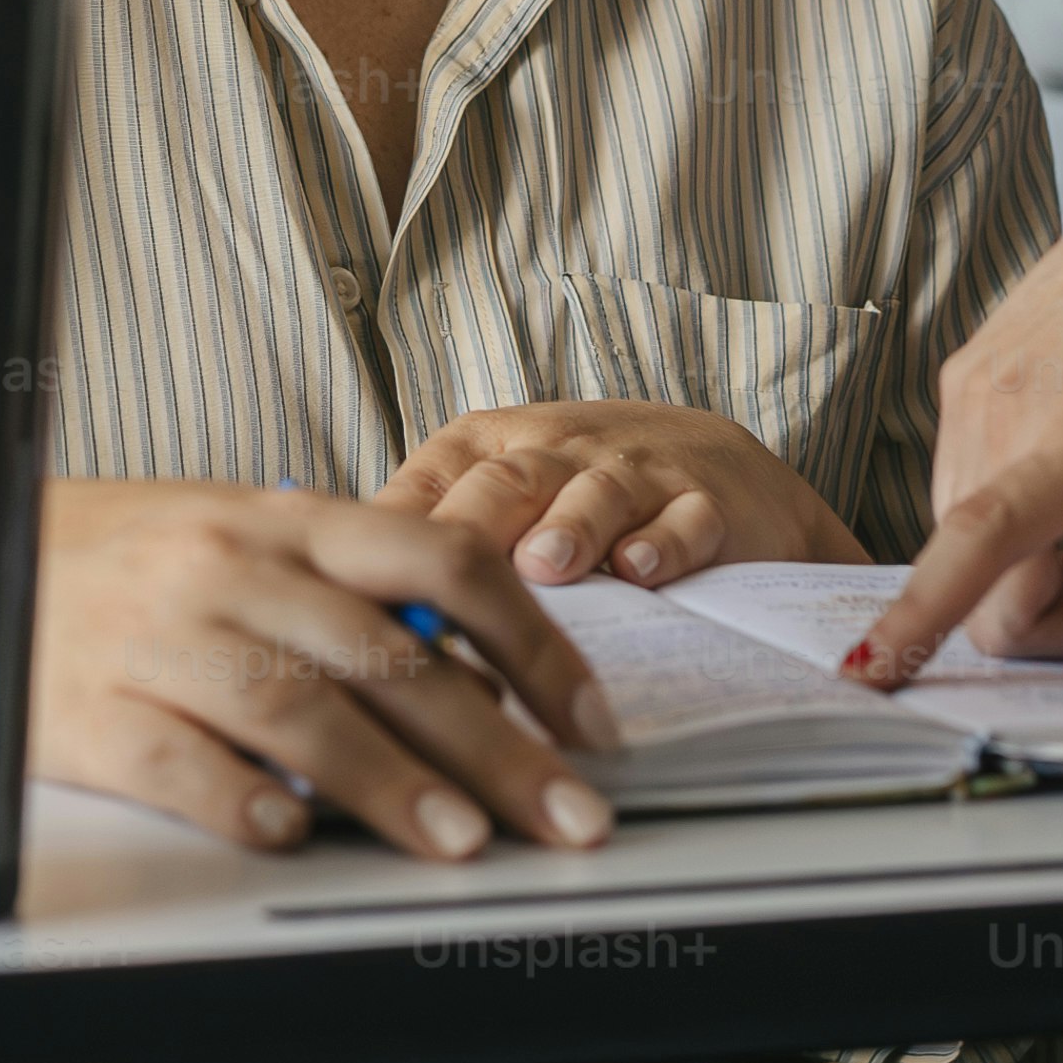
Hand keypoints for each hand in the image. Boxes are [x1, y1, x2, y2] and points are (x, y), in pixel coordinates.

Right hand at [31, 479, 629, 862]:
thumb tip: (481, 678)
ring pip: (294, 706)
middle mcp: (231, 567)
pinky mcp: (87, 710)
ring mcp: (157, 636)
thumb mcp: (246, 542)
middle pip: (388, 655)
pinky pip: (170, 756)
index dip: (535, 644)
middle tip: (570, 814)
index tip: (592, 724)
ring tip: (461, 841)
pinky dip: (233, 795)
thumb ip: (353, 595)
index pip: (444, 562)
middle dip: (498, 744)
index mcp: (286, 521)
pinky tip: (285, 834)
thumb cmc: (127, 560)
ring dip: (388, 780)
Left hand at [376, 399, 867, 589]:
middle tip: (441, 575)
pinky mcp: (706, 502)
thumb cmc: (584, 491)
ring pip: (595, 492)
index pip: (432, 480)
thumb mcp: (504, 498)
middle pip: (507, 480)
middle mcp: (558, 452)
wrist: (722, 467)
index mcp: (492, 447)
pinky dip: (665, 542)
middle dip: (472, 525)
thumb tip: (340, 615)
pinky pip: (686, 518)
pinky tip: (642, 569)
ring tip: (544, 565)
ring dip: (568, 526)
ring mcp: (635, 474)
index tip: (352, 585)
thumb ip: (432, 543)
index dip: (392, 530)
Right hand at [851, 138, 1062, 691]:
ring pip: (969, 548)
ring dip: (1046, 588)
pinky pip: (964, 498)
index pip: (987, 537)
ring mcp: (979, 386)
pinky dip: (1020, 539)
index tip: (874, 677)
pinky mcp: (966, 375)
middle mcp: (1017, 402)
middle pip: (990, 585)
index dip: (923, 616)